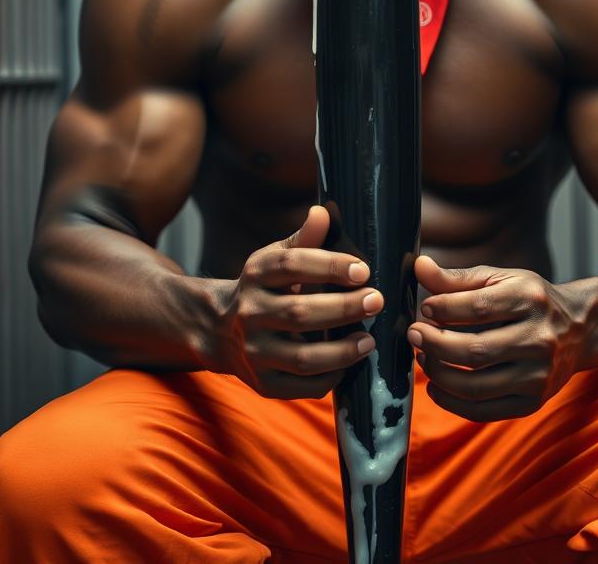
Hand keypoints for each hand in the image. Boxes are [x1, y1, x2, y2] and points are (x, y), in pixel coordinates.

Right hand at [212, 206, 383, 399]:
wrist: (220, 329)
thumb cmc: (265, 287)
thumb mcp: (276, 258)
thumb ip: (304, 240)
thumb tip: (324, 212)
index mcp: (256, 274)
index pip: (291, 264)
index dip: (328, 266)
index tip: (364, 270)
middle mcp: (249, 312)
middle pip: (299, 312)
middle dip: (343, 308)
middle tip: (377, 301)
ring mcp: (254, 351)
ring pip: (301, 357)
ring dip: (341, 351)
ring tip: (370, 341)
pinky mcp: (262, 383)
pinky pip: (300, 386)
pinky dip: (329, 378)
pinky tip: (350, 365)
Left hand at [408, 256, 586, 421]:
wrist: (578, 330)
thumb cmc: (530, 300)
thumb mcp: (499, 279)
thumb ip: (456, 277)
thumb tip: (419, 267)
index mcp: (529, 300)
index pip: (479, 308)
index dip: (444, 309)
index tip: (425, 309)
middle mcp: (539, 339)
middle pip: (475, 350)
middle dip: (435, 344)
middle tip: (414, 335)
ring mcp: (538, 375)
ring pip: (476, 385)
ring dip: (439, 374)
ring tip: (423, 357)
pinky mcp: (533, 402)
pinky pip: (485, 410)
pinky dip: (453, 402)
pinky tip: (436, 387)